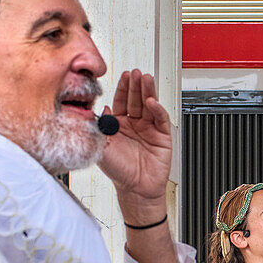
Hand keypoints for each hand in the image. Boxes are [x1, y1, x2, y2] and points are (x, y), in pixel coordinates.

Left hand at [97, 69, 173, 223]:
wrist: (135, 189)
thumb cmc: (118, 171)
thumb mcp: (102, 146)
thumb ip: (100, 127)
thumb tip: (100, 108)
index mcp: (119, 124)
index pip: (121, 100)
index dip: (123, 87)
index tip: (123, 75)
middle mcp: (134, 124)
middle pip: (136, 98)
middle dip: (136, 85)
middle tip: (135, 73)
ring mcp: (148, 128)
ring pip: (149, 104)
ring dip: (147, 91)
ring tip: (146, 78)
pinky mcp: (162, 136)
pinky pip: (160, 119)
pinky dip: (157, 109)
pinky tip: (152, 102)